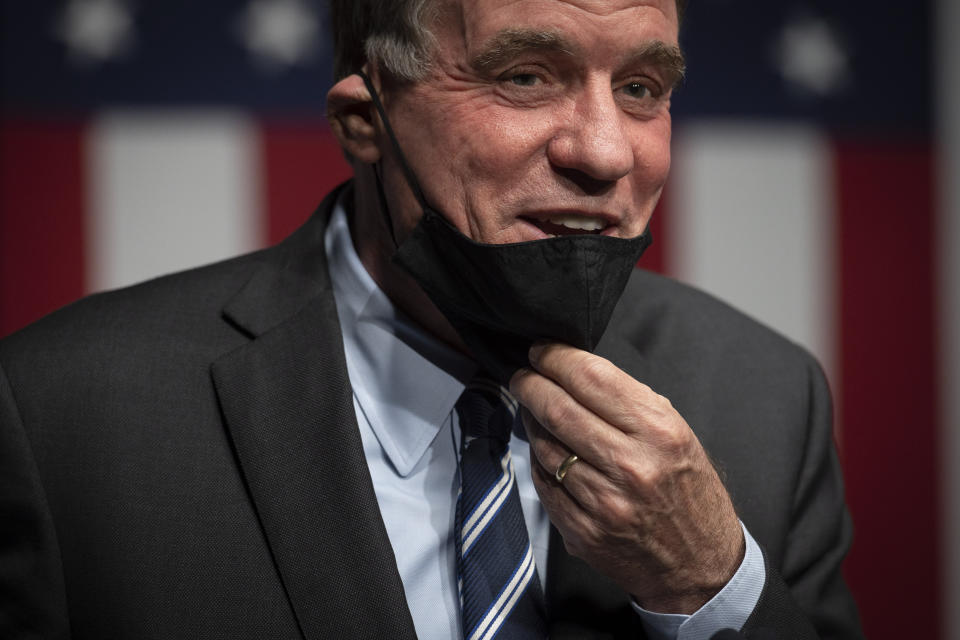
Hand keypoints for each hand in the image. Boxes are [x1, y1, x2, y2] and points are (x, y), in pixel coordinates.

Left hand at [509, 342, 743, 613]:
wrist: (701, 565)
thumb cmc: (689, 491)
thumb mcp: (677, 434)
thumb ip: (629, 402)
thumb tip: (575, 371)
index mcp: (659, 432)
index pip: (592, 379)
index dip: (556, 358)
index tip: (541, 350)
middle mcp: (631, 466)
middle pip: (558, 409)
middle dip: (531, 384)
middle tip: (522, 375)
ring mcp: (604, 502)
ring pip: (544, 446)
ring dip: (531, 421)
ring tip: (533, 410)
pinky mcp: (583, 531)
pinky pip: (544, 484)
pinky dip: (539, 462)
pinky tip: (544, 450)